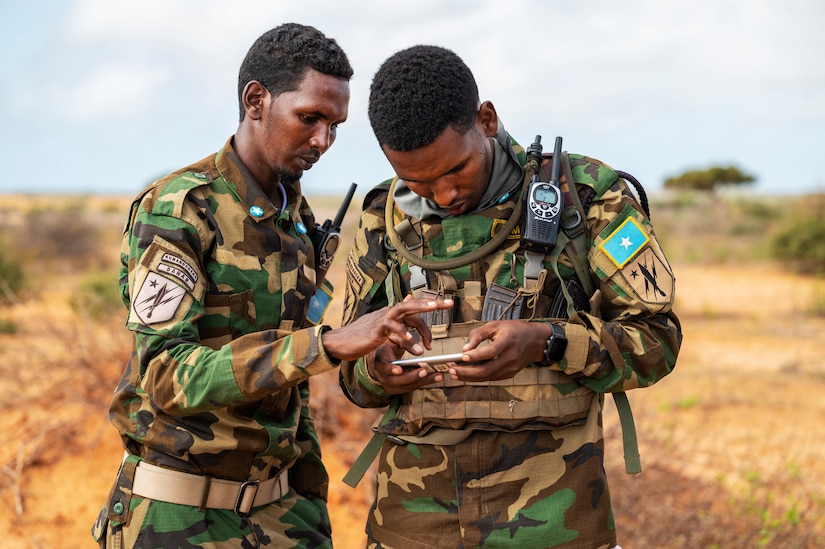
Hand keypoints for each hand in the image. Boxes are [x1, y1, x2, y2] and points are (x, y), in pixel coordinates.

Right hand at [322, 296, 452, 360]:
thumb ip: (398, 319)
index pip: (414, 307)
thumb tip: (409, 301)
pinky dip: (401, 332)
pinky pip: (390, 327)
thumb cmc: (361, 337)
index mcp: (392, 313)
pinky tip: (411, 340)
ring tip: (433, 319)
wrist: (340, 342)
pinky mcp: (375, 330)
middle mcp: (388, 312)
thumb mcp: (383, 328)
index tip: (449, 305)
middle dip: (431, 303)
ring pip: (403, 310)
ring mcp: (381, 319)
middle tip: (449, 304)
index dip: (431, 307)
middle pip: (412, 303)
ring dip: (419, 313)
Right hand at [364, 343, 446, 394]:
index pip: (382, 366)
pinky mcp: (394, 389)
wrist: (380, 357)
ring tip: (437, 375)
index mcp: (379, 359)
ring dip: (421, 382)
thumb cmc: (389, 345)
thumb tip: (420, 352)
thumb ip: (407, 343)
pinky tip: (433, 378)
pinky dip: (421, 383)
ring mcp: (387, 383)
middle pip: (395, 380)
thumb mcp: (395, 339)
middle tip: (425, 371)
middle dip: (412, 377)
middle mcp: (381, 374)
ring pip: (403, 387)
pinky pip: (408, 389)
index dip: (390, 369)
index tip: (400, 370)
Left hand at [448, 320, 552, 381]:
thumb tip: (465, 348)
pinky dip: (477, 378)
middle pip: (487, 370)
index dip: (475, 356)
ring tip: (455, 373)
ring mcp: (511, 368)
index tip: (461, 356)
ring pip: (487, 377)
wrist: (536, 341)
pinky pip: (491, 378)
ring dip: (469, 377)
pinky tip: (466, 375)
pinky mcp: (509, 374)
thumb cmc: (514, 330)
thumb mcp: (496, 325)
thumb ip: (478, 334)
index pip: (490, 352)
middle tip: (452, 369)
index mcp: (508, 342)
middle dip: (467, 372)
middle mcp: (510, 357)